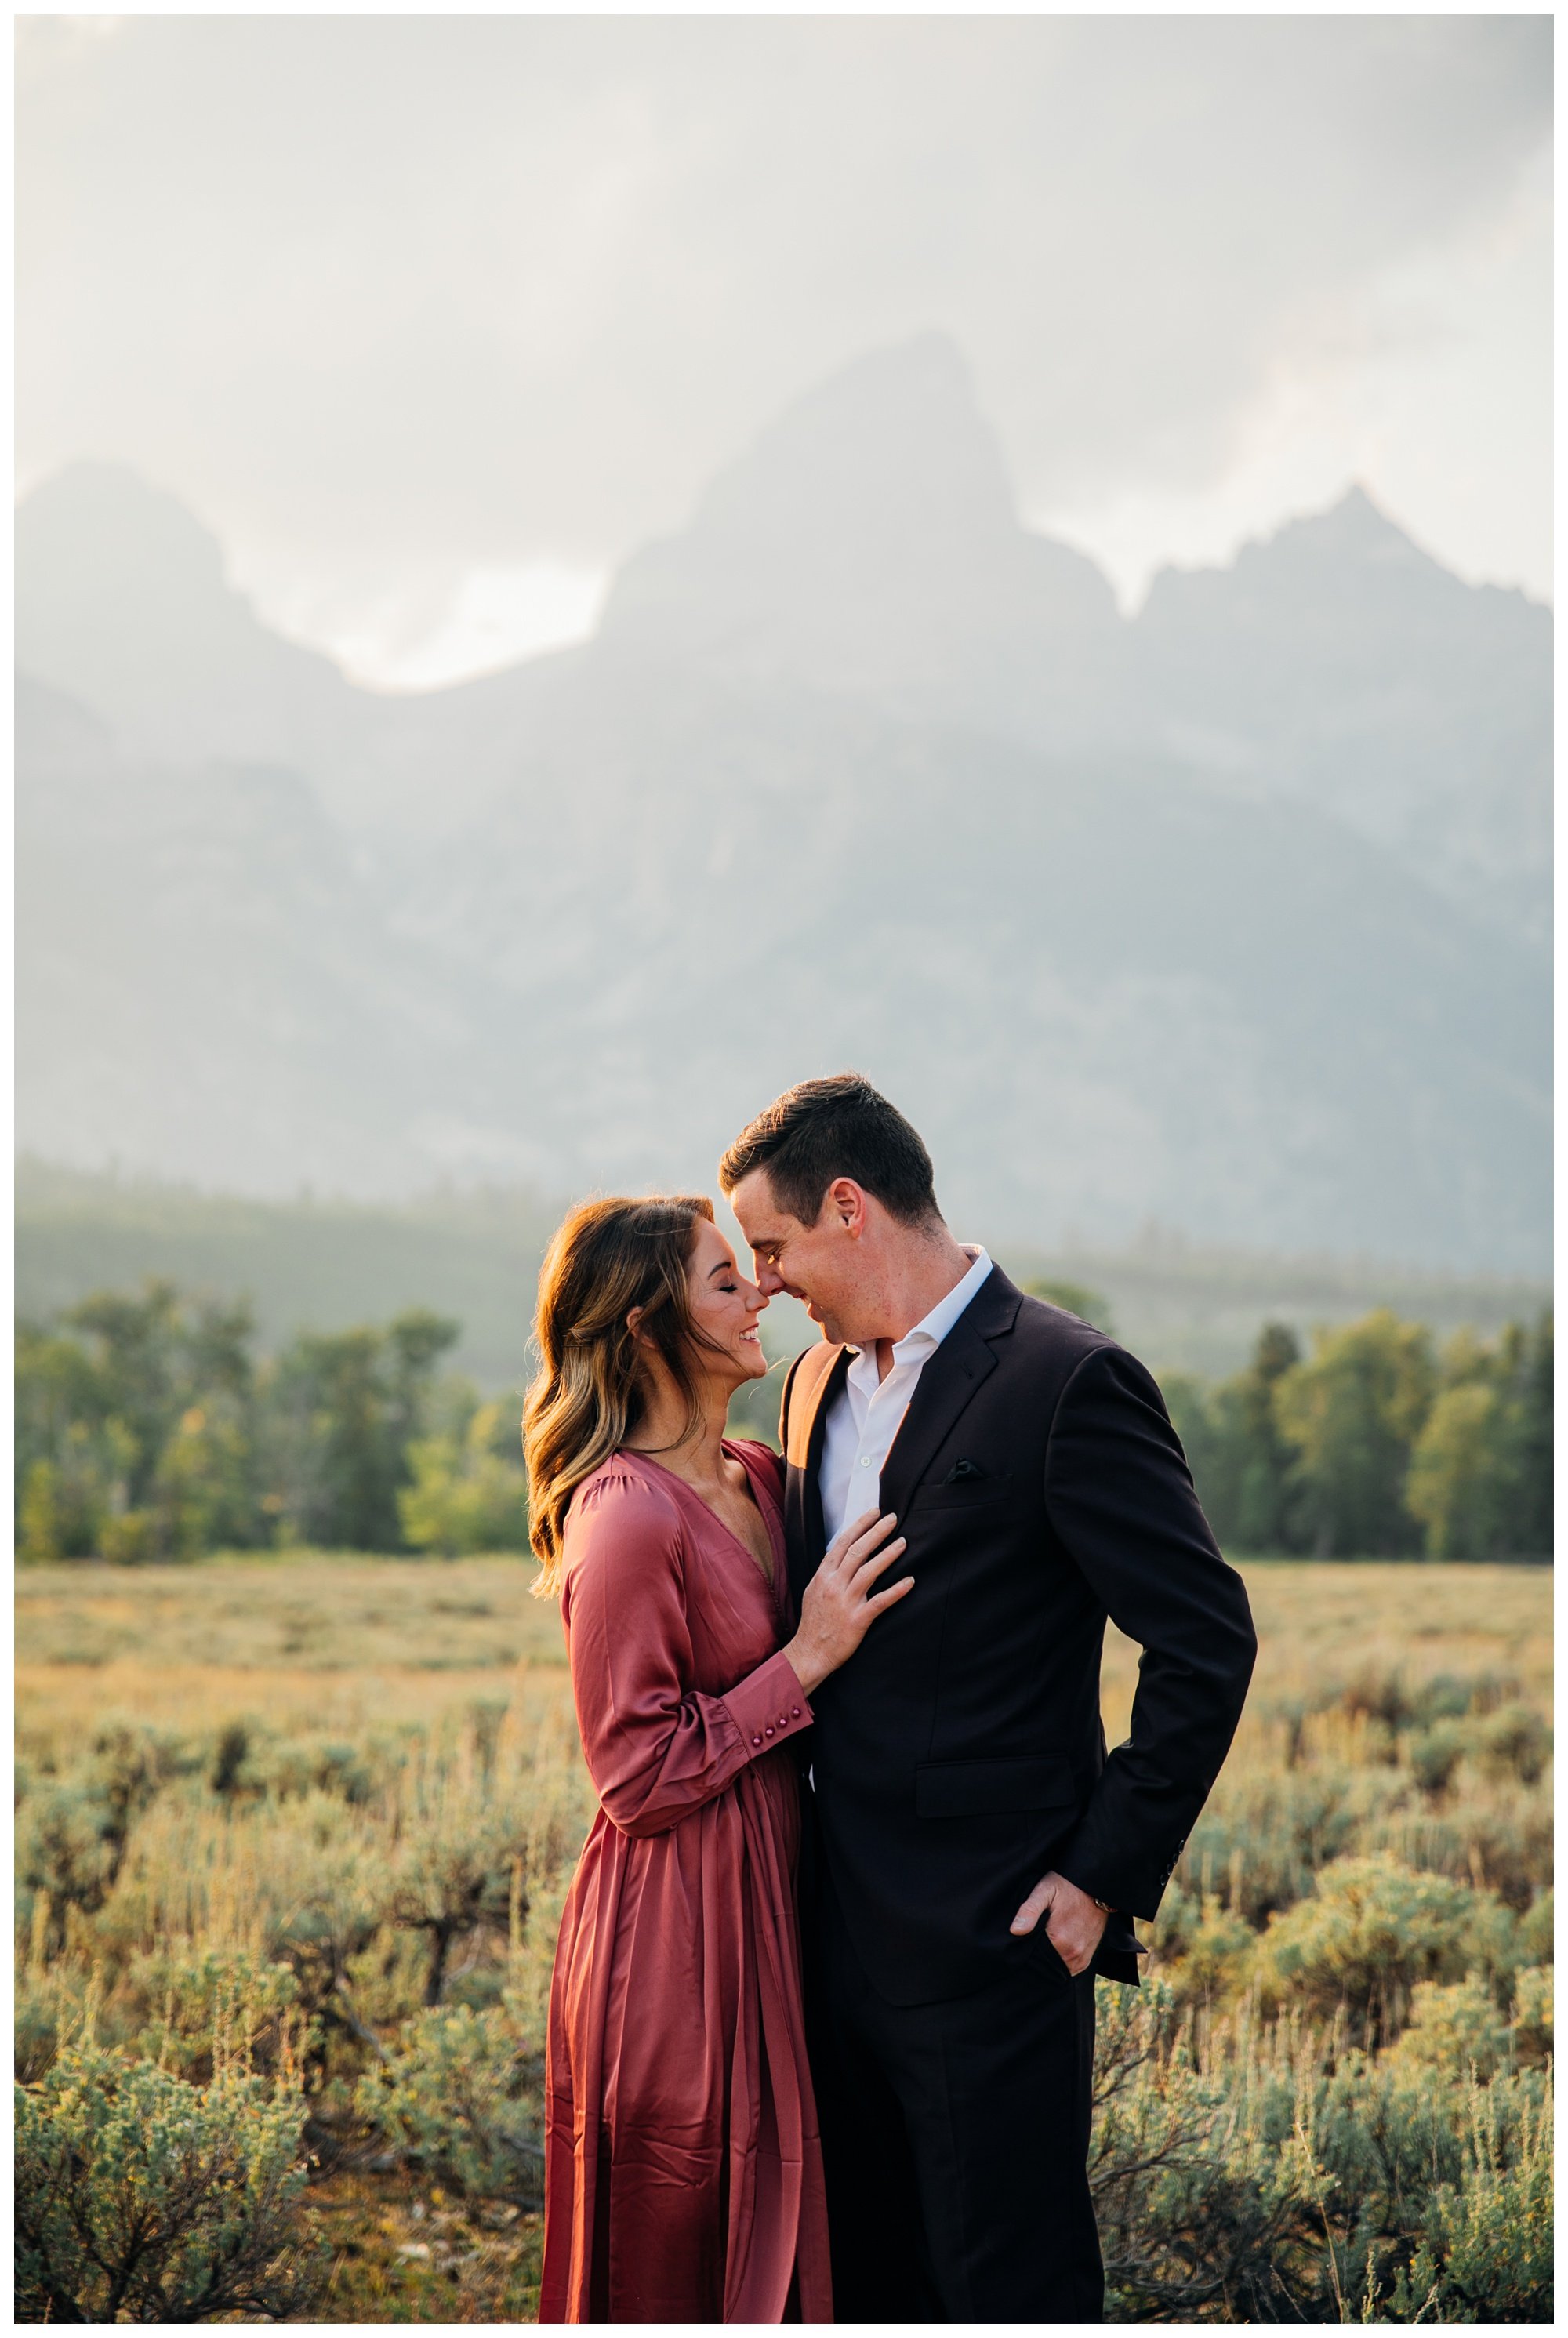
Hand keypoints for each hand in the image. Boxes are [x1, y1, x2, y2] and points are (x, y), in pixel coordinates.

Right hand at [782, 1511, 910, 1696]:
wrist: (810, 1652)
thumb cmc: (814, 1621)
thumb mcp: (814, 1589)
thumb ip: (829, 1571)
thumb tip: (842, 1553)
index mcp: (823, 1575)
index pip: (842, 1543)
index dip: (859, 1525)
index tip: (874, 1513)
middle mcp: (834, 1584)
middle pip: (857, 1551)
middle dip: (876, 1532)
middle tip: (892, 1519)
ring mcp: (845, 1601)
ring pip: (869, 1571)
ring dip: (888, 1555)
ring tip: (903, 1543)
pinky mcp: (857, 1620)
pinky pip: (880, 1601)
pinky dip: (896, 1590)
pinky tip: (910, 1581)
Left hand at [1009, 1870, 1107, 1975]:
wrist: (1095, 1886)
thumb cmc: (1068, 1886)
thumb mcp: (1045, 1890)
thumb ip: (1029, 1910)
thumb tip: (1015, 1930)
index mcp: (1060, 1940)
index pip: (1034, 1957)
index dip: (1025, 1950)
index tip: (1022, 1940)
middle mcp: (1073, 1954)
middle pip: (1045, 1965)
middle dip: (1036, 1957)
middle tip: (1032, 1940)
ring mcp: (1081, 1958)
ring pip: (1057, 1968)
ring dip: (1048, 1960)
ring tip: (1043, 1943)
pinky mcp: (1086, 1959)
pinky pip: (1068, 1969)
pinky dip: (1059, 1962)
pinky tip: (1053, 1949)